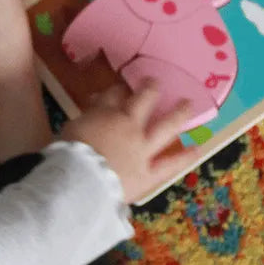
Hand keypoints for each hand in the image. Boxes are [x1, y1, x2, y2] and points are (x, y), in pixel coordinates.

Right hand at [60, 79, 197, 202]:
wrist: (80, 181)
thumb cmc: (66, 155)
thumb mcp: (70, 128)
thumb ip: (85, 118)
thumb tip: (93, 108)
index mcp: (104, 115)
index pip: (113, 95)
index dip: (116, 90)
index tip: (119, 89)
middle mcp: (128, 126)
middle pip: (143, 101)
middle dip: (150, 90)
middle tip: (155, 82)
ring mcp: (142, 149)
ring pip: (165, 127)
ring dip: (178, 114)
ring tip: (188, 104)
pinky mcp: (149, 173)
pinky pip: (170, 165)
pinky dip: (184, 157)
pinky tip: (197, 148)